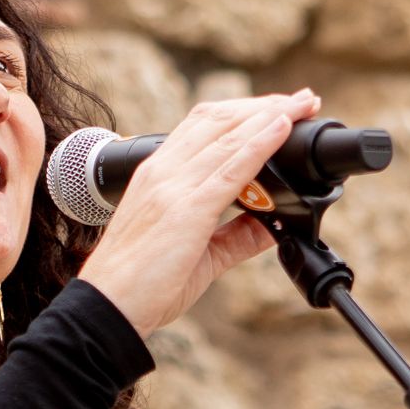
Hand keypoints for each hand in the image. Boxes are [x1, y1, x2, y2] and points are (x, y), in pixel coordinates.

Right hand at [73, 89, 316, 335]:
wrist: (108, 308)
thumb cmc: (142, 284)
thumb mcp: (198, 254)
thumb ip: (236, 236)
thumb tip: (274, 225)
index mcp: (159, 176)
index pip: (202, 126)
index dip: (242, 112)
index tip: (276, 109)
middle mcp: (163, 172)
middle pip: (218, 120)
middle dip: (262, 106)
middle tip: (301, 100)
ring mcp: (173, 186)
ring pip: (228, 136)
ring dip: (269, 116)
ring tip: (301, 105)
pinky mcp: (186, 208)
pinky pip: (231, 168)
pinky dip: (260, 144)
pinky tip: (282, 129)